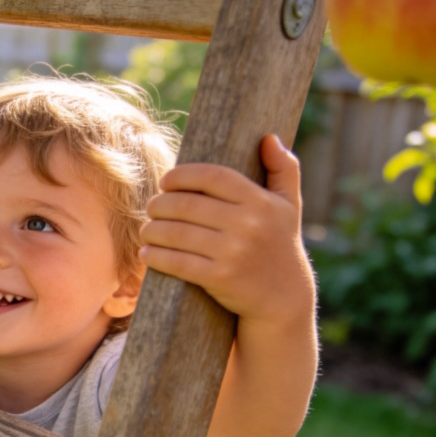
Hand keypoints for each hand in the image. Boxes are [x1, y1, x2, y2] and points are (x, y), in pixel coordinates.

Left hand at [139, 135, 314, 325]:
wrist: (284, 298)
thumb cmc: (280, 245)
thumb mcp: (289, 206)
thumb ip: (284, 169)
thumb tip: (269, 138)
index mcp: (260, 202)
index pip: (211, 176)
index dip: (181, 175)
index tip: (165, 182)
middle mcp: (248, 224)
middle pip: (186, 205)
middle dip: (159, 204)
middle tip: (151, 207)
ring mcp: (233, 252)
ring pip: (176, 233)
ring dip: (152, 230)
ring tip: (146, 230)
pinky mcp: (220, 277)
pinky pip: (177, 262)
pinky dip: (155, 256)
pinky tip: (146, 253)